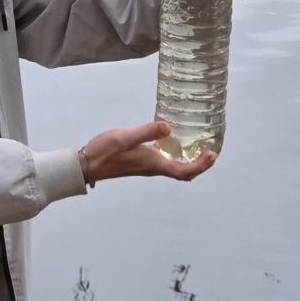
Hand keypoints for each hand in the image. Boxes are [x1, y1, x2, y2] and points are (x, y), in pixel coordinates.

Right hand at [81, 121, 216, 184]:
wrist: (87, 164)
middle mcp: (153, 168)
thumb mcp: (125, 137)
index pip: (183, 171)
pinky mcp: (141, 162)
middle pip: (183, 173)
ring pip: (175, 168)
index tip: (212, 155)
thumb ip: (147, 132)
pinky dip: (176, 155)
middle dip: (199, 165)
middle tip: (210, 152)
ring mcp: (147, 166)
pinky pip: (165, 162)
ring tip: (198, 146)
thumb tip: (168, 127)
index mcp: (153, 164)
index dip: (200, 166)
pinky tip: (173, 141)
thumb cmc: (104, 152)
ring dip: (189, 161)